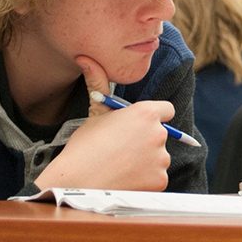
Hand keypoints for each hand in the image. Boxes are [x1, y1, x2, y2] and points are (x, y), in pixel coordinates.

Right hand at [33, 56, 173, 190]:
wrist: (76, 183)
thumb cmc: (84, 146)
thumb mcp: (95, 113)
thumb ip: (99, 85)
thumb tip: (85, 58)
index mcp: (146, 113)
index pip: (166, 111)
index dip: (154, 118)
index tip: (140, 126)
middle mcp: (158, 133)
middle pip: (161, 136)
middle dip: (147, 143)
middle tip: (122, 151)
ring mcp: (161, 158)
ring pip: (159, 159)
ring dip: (146, 163)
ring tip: (121, 167)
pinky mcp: (160, 180)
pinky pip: (157, 178)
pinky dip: (146, 181)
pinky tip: (126, 180)